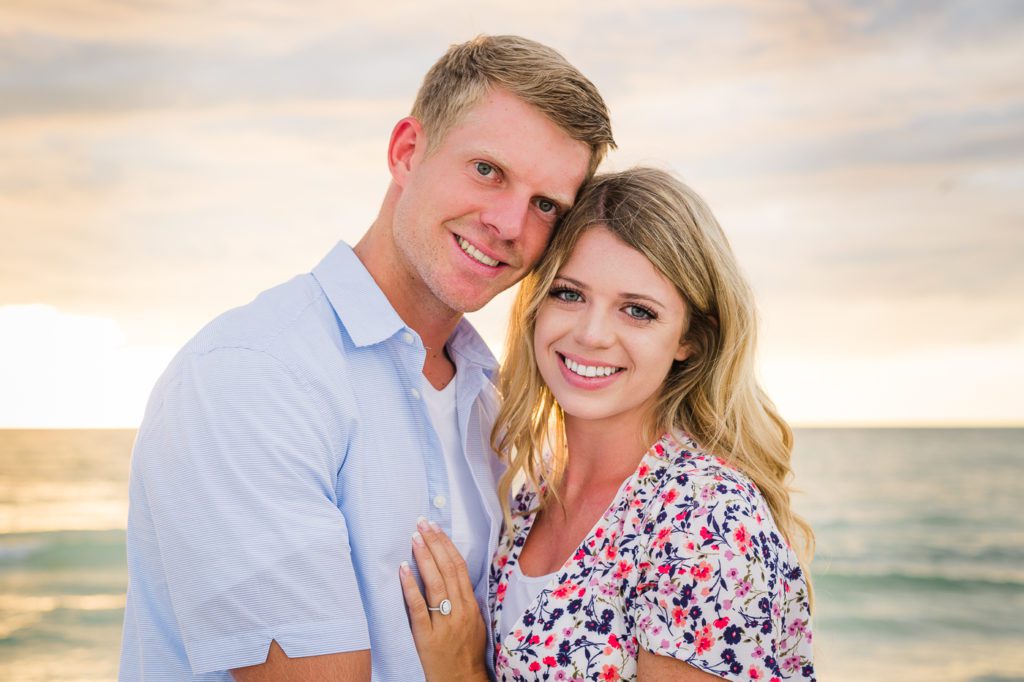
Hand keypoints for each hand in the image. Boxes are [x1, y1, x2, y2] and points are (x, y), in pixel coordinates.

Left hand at [400, 517, 488, 681]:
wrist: (462, 680)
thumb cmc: (467, 652)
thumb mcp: (475, 622)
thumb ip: (465, 598)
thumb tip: (455, 574)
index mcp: (471, 605)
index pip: (459, 567)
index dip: (447, 545)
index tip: (435, 528)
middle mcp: (460, 610)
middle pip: (448, 570)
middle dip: (435, 543)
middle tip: (422, 523)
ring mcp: (444, 623)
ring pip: (435, 584)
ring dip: (424, 558)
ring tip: (414, 538)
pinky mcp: (427, 637)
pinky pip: (418, 608)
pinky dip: (411, 587)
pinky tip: (403, 569)